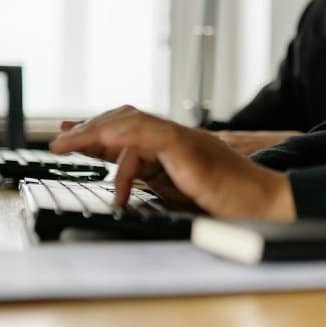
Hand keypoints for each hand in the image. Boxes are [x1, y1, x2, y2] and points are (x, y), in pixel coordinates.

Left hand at [52, 106, 295, 220]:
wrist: (267, 206)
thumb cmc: (233, 206)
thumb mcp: (181, 195)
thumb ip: (154, 185)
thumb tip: (122, 186)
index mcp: (174, 151)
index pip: (128, 134)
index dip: (96, 132)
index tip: (68, 135)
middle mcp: (177, 139)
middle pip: (125, 120)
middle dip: (88, 128)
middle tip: (58, 140)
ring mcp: (184, 141)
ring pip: (131, 123)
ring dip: (94, 132)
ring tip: (67, 145)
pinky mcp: (190, 149)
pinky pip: (150, 135)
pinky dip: (122, 138)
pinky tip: (101, 144)